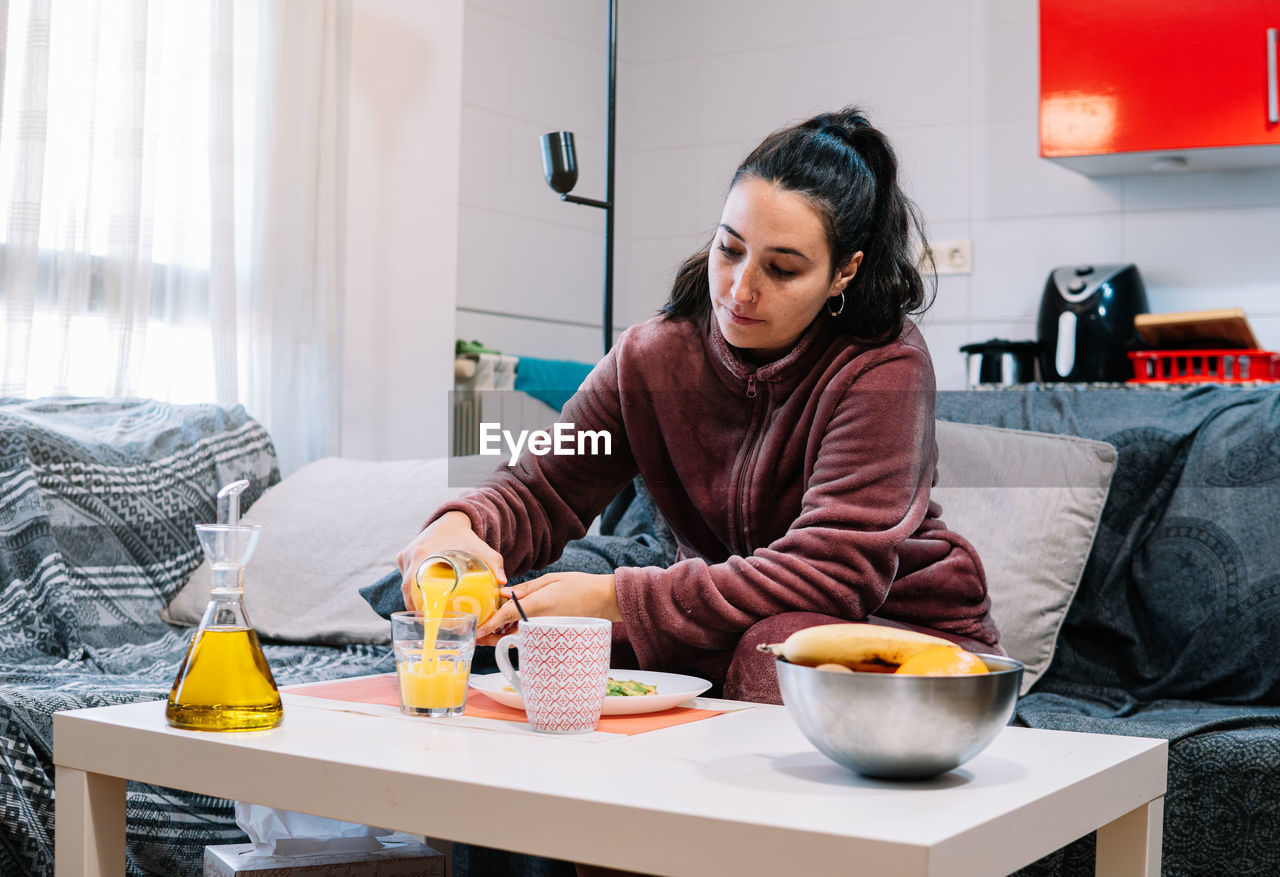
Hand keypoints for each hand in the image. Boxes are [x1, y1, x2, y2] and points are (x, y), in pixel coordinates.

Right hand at [395, 511, 506, 609]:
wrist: (451, 519)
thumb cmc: (465, 536)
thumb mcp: (480, 548)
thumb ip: (493, 563)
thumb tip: (502, 582)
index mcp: (422, 554)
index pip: (410, 586)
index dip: (415, 604)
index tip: (426, 616)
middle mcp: (409, 555)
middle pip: (406, 588)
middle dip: (416, 605)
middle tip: (430, 619)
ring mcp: (404, 556)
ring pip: (405, 584)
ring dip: (413, 597)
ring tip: (427, 612)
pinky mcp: (403, 556)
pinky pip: (405, 576)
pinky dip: (412, 588)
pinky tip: (422, 599)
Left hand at [477, 572, 620, 643]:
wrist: (604, 600)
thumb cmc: (578, 585)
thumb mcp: (549, 580)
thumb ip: (525, 589)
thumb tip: (503, 594)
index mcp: (536, 605)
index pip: (505, 617)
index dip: (488, 624)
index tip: (475, 631)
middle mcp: (538, 621)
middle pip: (507, 633)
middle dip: (491, 635)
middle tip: (477, 633)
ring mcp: (545, 631)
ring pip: (517, 638)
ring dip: (502, 637)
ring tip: (489, 632)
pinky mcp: (551, 635)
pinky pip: (530, 638)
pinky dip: (517, 636)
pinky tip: (509, 630)